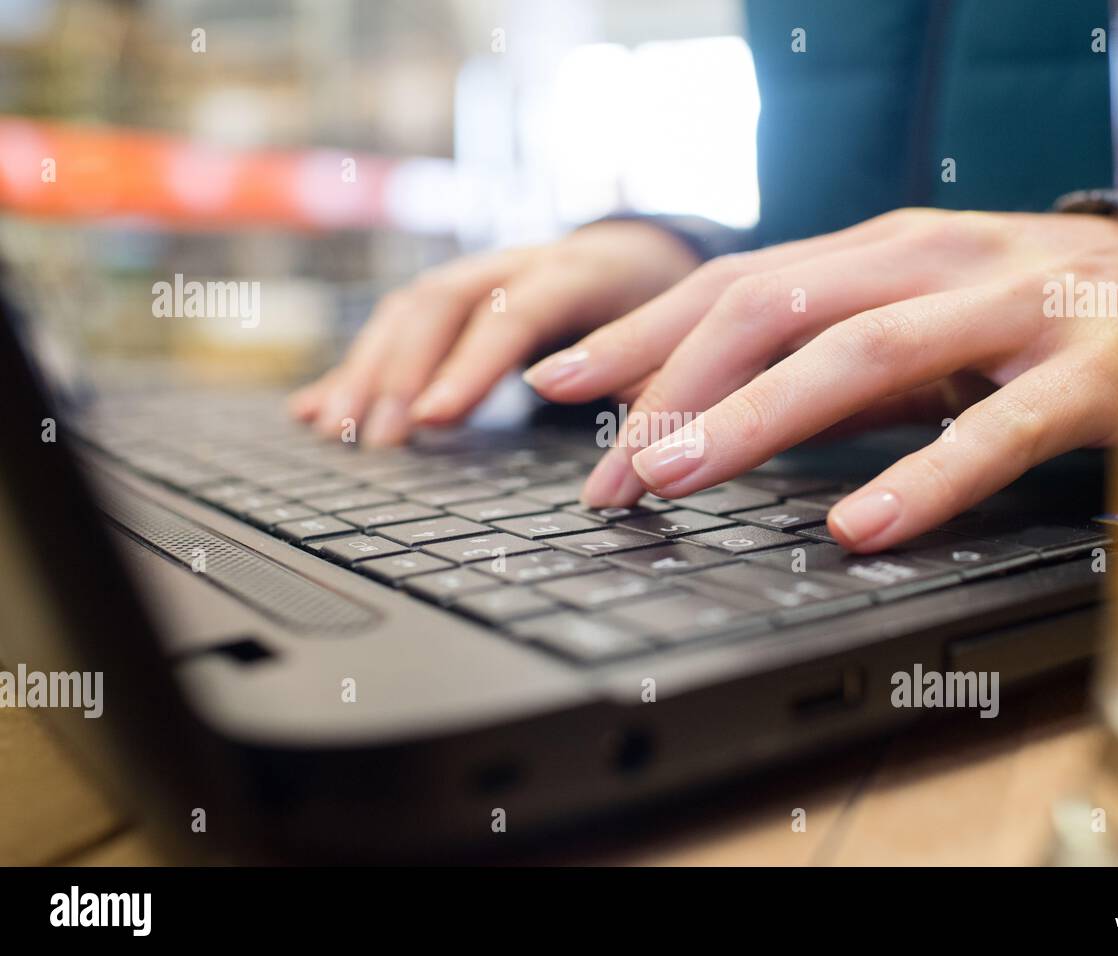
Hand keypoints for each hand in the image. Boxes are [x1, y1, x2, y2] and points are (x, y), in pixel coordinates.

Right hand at [289, 220, 699, 444]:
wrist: (640, 253)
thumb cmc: (658, 307)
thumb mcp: (673, 339)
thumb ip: (654, 387)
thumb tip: (638, 456)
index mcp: (578, 271)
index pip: (517, 310)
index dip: (473, 363)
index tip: (436, 417)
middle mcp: (516, 263)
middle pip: (441, 305)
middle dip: (403, 373)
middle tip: (379, 440)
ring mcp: (477, 277)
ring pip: (408, 312)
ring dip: (367, 372)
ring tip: (335, 431)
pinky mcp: (452, 299)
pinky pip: (393, 327)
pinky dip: (354, 370)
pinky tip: (314, 410)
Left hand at [524, 208, 1117, 551]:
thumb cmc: (1025, 315)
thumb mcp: (909, 324)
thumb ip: (821, 361)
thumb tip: (706, 411)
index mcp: (875, 251)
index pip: (732, 285)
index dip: (640, 336)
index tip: (555, 387)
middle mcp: (928, 260)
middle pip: (770, 309)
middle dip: (671, 391)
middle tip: (606, 474)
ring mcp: (1010, 308)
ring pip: (862, 352)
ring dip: (755, 420)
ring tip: (677, 480)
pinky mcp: (1089, 374)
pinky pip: (998, 428)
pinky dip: (925, 478)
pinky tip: (861, 528)